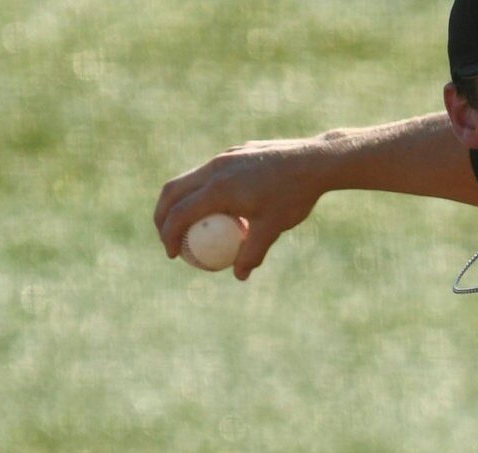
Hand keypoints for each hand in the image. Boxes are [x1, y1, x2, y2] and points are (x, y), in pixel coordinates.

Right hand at [153, 136, 332, 279]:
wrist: (315, 161)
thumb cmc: (294, 196)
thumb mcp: (273, 228)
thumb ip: (252, 253)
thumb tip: (239, 275)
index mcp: (218, 188)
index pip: (180, 214)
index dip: (169, 236)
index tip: (172, 255)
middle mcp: (214, 168)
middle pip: (172, 191)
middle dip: (162, 216)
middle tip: (167, 238)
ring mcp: (223, 157)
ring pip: (188, 178)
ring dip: (179, 201)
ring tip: (186, 224)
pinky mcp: (234, 153)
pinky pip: (208, 172)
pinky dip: (200, 190)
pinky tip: (216, 207)